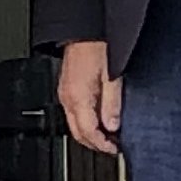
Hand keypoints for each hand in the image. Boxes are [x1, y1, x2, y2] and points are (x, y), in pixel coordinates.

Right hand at [57, 40, 121, 155]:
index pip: (88, 133)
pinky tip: (98, 119)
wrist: (82, 30)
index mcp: (78, 98)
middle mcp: (68, 98)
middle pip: (78, 133)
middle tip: (113, 146)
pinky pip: (73, 113)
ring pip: (75, 124)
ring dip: (90, 134)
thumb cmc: (96, 47)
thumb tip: (113, 126)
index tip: (116, 149)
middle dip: (95, 144)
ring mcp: (65, 93)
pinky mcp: (66, 88)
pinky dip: (85, 122)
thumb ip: (112, 104)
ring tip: (109, 135)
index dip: (103, 145)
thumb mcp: (112, 77)